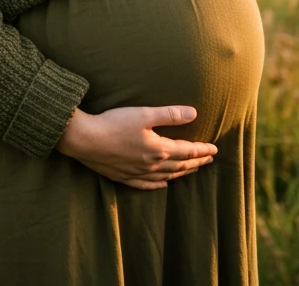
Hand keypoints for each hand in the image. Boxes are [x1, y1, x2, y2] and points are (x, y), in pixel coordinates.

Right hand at [55, 106, 217, 188]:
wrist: (84, 140)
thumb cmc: (113, 123)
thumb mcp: (144, 114)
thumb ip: (169, 115)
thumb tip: (194, 114)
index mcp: (158, 149)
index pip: (187, 151)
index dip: (202, 150)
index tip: (214, 150)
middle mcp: (151, 165)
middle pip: (180, 166)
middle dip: (196, 162)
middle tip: (208, 160)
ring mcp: (137, 173)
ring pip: (166, 176)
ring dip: (181, 173)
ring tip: (191, 170)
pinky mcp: (124, 177)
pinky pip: (147, 185)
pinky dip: (159, 184)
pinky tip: (163, 184)